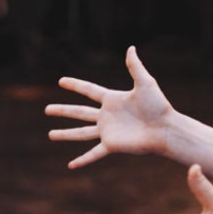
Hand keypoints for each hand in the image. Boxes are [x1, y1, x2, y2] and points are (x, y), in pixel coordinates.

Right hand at [46, 46, 175, 168]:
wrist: (165, 129)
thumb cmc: (158, 106)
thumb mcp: (145, 82)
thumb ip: (135, 66)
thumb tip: (131, 47)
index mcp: (112, 100)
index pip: (89, 90)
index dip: (75, 85)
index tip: (61, 81)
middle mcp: (106, 116)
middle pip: (79, 112)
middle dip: (63, 110)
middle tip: (46, 109)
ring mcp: (108, 131)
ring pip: (81, 133)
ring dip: (65, 134)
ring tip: (50, 134)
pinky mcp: (111, 145)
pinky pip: (93, 153)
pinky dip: (82, 160)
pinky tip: (71, 166)